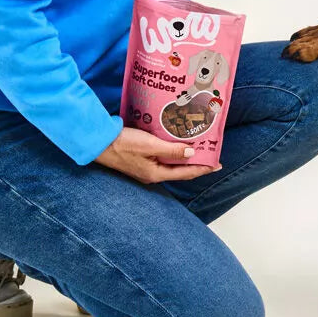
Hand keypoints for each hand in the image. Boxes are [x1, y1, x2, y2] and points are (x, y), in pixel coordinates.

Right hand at [93, 127, 220, 183]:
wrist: (100, 142)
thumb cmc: (124, 144)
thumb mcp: (150, 145)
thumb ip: (171, 150)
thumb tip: (191, 153)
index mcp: (156, 174)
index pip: (186, 173)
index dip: (203, 168)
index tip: (218, 164)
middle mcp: (153, 174)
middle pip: (180, 170)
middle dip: (196, 163)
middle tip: (211, 154)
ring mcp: (146, 168)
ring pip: (172, 164)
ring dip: (185, 157)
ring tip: (198, 148)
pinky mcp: (140, 160)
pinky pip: (163, 158)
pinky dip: (173, 152)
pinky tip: (177, 144)